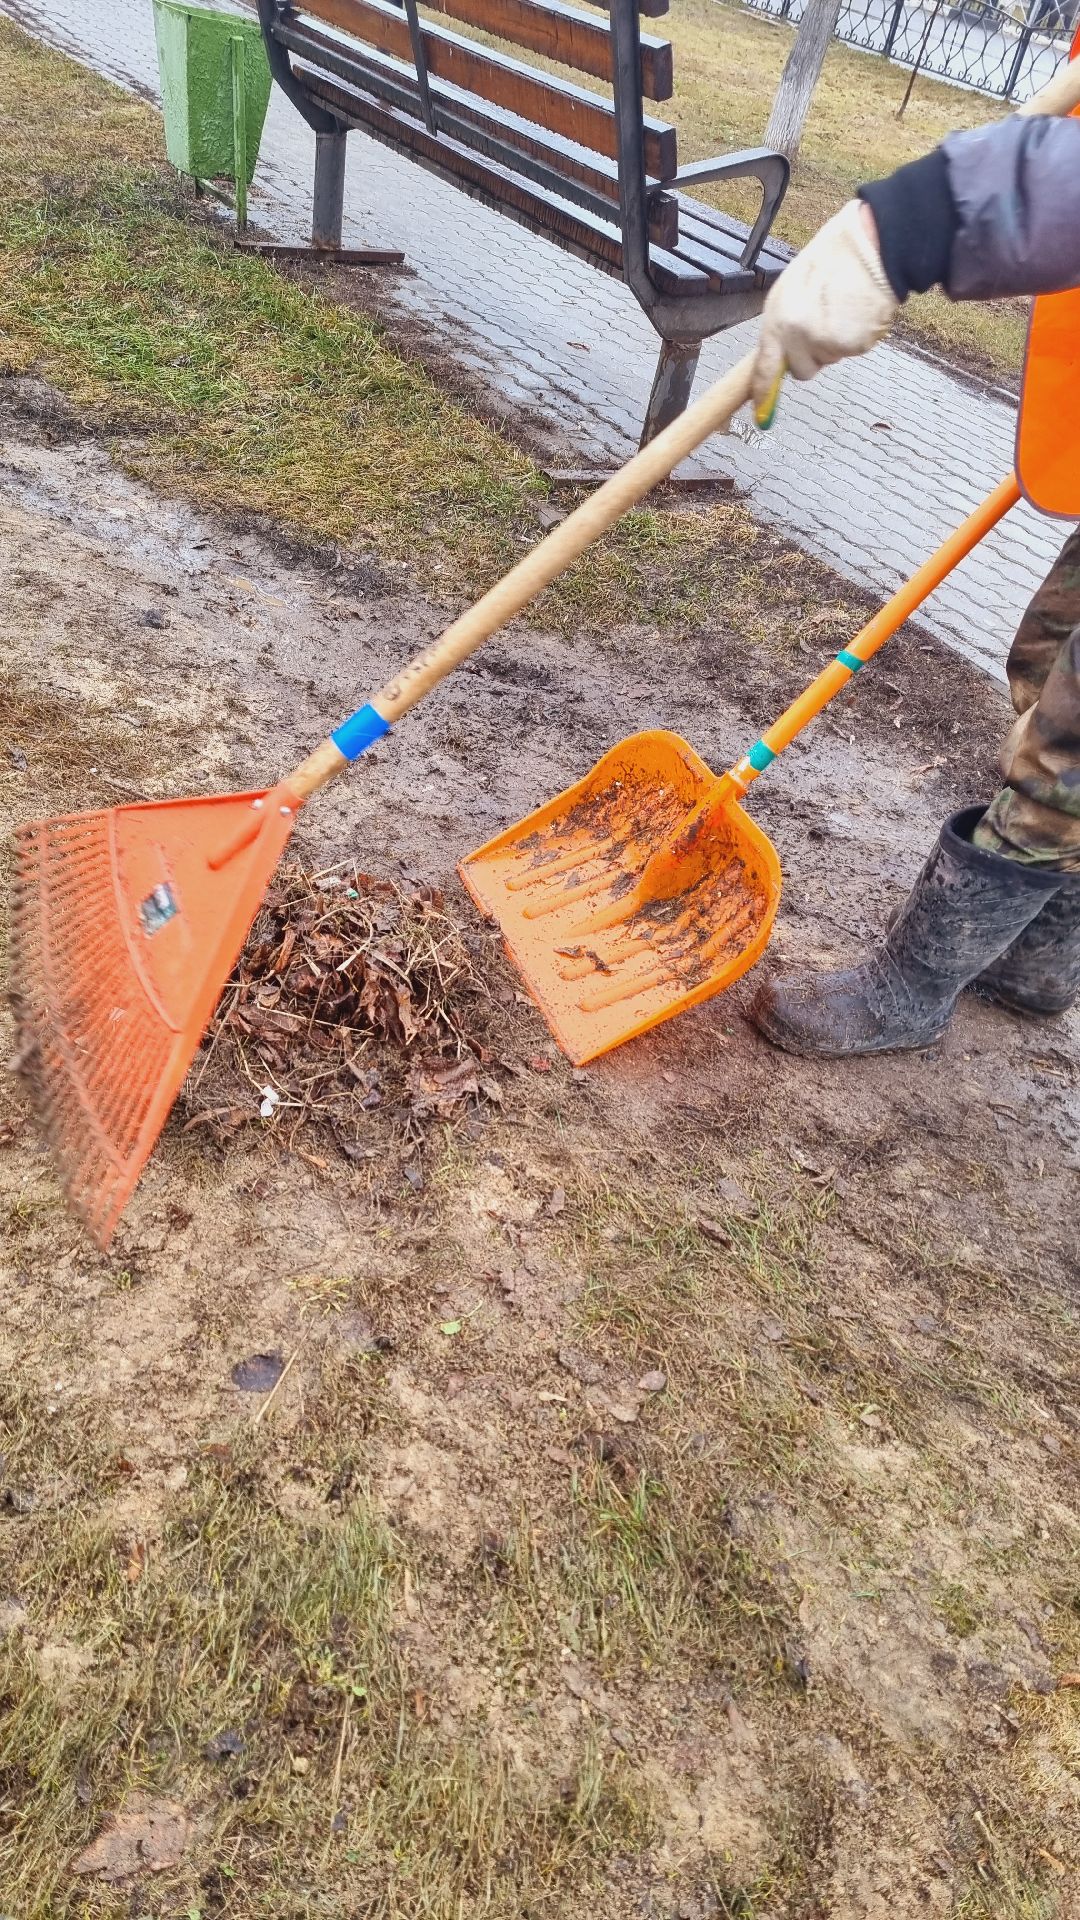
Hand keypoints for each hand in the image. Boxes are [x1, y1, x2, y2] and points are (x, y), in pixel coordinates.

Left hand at [752, 200, 898, 424]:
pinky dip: (856, 336)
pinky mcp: (853, 345)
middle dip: (812, 357)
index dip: (763, 394)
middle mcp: (798, 335)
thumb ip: (782, 326)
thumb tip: (779, 358)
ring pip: (829, 359)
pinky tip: (857, 309)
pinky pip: (852, 351)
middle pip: (802, 371)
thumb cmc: (831, 261)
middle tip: (823, 323)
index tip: (761, 414)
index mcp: (777, 320)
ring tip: (842, 307)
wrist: (869, 244)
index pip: (764, 369)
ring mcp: (826, 342)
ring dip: (835, 341)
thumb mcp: (791, 290)